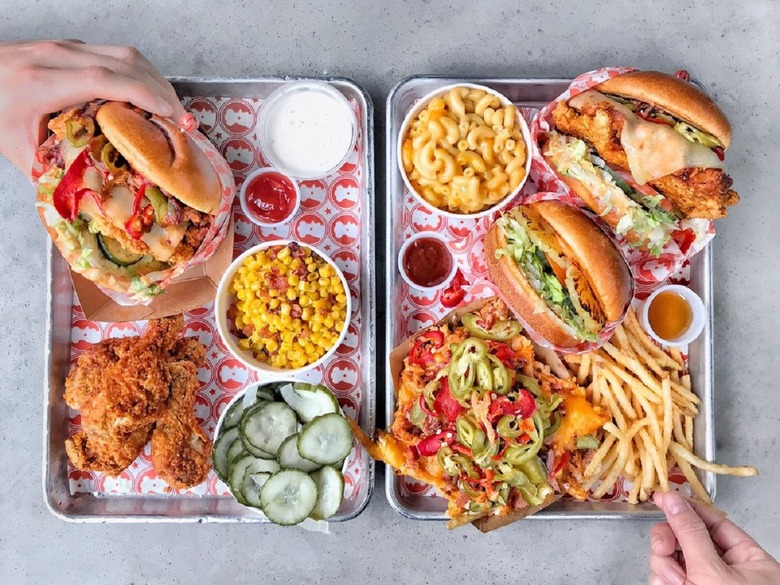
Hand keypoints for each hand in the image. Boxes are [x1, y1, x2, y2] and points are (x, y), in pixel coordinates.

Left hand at [0, 40, 184, 174]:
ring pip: (127, 54)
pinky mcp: (72, 46)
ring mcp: (66, 47)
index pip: (103, 79)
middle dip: (162, 90)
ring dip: (157, 80)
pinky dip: (142, 74)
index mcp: (41, 82)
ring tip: (174, 109)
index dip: (143, 94)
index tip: (170, 115)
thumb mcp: (16, 146)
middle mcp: (57, 56)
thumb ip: (52, 169)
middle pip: (125, 62)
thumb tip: (86, 200)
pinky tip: (151, 95)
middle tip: (183, 120)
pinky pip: (118, 54)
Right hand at [649, 492, 779, 584]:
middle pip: (685, 537)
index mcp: (748, 559)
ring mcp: (704, 581)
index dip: (686, 508)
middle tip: (664, 549)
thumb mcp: (712, 571)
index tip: (661, 497)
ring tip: (675, 583)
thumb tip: (673, 500)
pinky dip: (662, 580)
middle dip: (669, 543)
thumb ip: (691, 534)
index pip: (712, 520)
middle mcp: (725, 569)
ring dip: (665, 567)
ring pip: (670, 557)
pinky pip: (665, 576)